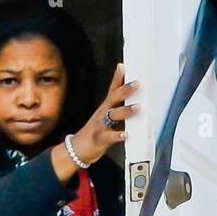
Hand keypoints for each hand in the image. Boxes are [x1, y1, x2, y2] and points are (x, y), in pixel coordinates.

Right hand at [50, 63, 139, 179]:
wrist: (77, 149)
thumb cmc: (97, 132)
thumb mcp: (108, 119)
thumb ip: (121, 111)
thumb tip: (140, 103)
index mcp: (105, 108)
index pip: (112, 90)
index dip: (118, 78)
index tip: (123, 66)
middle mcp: (102, 114)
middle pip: (113, 99)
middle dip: (125, 90)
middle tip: (137, 83)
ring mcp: (100, 126)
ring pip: (112, 116)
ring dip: (125, 111)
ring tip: (137, 107)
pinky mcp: (99, 139)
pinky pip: (108, 136)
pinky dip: (116, 135)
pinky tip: (125, 135)